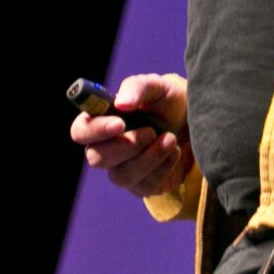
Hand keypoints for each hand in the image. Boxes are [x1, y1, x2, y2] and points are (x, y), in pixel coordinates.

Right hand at [71, 72, 191, 198]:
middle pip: (95, 158)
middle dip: (125, 146)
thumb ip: (137, 87)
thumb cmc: (167, 103)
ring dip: (149, 158)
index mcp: (100, 121)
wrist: (193, 125)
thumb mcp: (157, 87)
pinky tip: (173, 151)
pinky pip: (145, 186)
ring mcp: (122, 170)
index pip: (81, 132)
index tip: (120, 123)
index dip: (95, 130)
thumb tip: (121, 103)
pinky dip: (163, 168)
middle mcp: (105, 148)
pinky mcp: (142, 185)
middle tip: (150, 131)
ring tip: (170, 138)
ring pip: (121, 176)